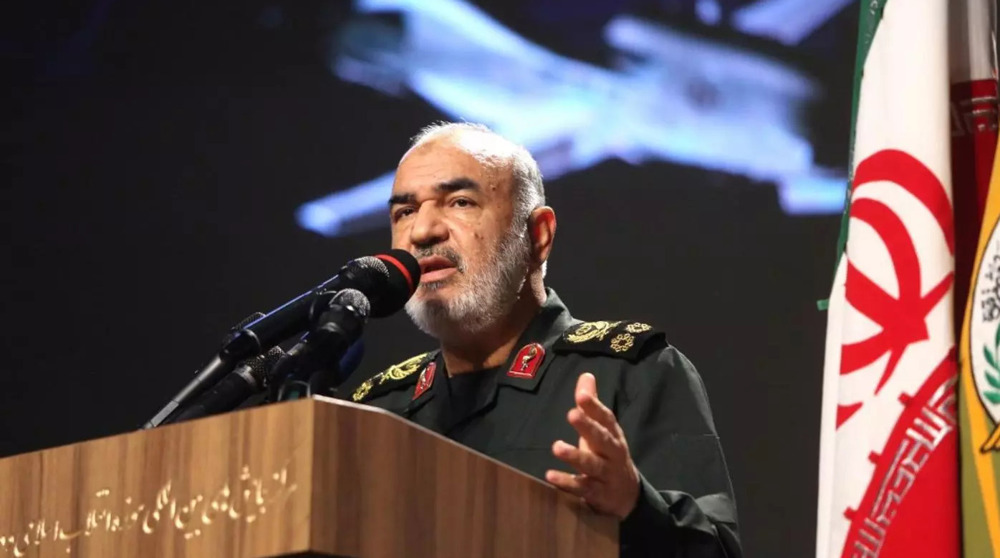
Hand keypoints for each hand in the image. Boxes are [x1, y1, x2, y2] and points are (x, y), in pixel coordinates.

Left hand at [545, 372, 639, 518]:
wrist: (629, 497)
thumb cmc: (609, 456)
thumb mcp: (604, 430)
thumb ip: (592, 405)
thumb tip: (586, 375)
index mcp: (613, 436)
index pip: (606, 419)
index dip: (595, 407)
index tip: (582, 394)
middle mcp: (612, 454)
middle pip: (602, 439)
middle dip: (588, 427)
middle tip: (572, 414)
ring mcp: (606, 475)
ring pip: (592, 465)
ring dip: (575, 456)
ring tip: (557, 447)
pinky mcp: (597, 494)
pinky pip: (582, 488)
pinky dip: (567, 483)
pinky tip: (551, 476)